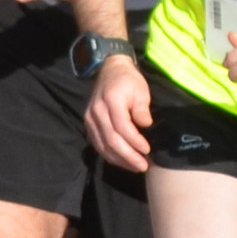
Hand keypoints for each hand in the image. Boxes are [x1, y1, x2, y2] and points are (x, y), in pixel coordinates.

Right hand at [81, 52, 156, 172]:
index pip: (122, 127)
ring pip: (103, 146)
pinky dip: (110, 156)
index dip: (135, 141)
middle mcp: (97, 111)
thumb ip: (142, 109)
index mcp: (111, 100)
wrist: (109, 70)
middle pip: (111, 140)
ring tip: (135, 167)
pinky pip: (98, 144)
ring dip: (120, 160)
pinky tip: (123, 161)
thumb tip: (145, 126)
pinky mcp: (88, 124)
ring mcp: (90, 119)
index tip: (147, 150)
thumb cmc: (129, 80)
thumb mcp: (141, 90)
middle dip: (128, 156)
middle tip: (143, 166)